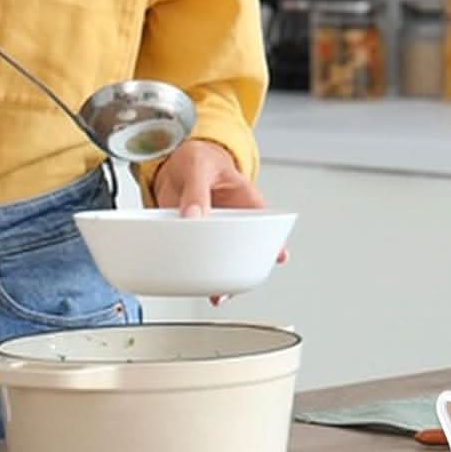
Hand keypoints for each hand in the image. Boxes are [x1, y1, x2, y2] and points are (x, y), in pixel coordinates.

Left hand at [153, 140, 289, 303]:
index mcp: (245, 199)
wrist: (172, 163)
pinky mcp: (190, 237)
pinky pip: (194, 258)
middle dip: (244, 268)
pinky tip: (189, 282)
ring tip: (216, 293)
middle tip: (237, 283)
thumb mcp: (200, 167)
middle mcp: (232, 219)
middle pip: (246, 247)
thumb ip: (197, 190)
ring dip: (219, 277)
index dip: (276, 241)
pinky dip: (191, 272)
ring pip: (221, 258)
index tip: (278, 256)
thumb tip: (193, 215)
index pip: (266, 222)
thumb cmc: (198, 159)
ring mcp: (211, 230)